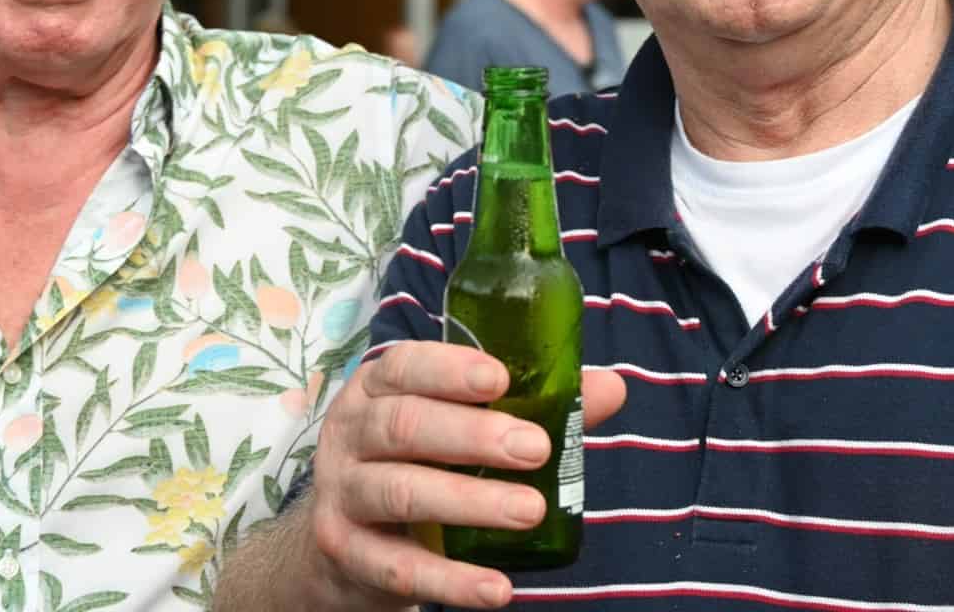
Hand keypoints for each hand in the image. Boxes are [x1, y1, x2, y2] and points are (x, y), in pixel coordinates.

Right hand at [303, 341, 625, 609]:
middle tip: (535, 448)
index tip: (500, 378)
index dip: (449, 370)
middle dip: (472, 435)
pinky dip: (451, 580)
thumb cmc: (418, 462)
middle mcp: (350, 433)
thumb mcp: (456, 424)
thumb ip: (531, 405)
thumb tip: (611, 388)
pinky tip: (497, 587)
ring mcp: (342, 493)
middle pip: (404, 426)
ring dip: (469, 502)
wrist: (346, 541)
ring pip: (400, 492)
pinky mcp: (346, 552)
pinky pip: (399, 568)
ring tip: (529, 510)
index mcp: (377, 389)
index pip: (405, 366)